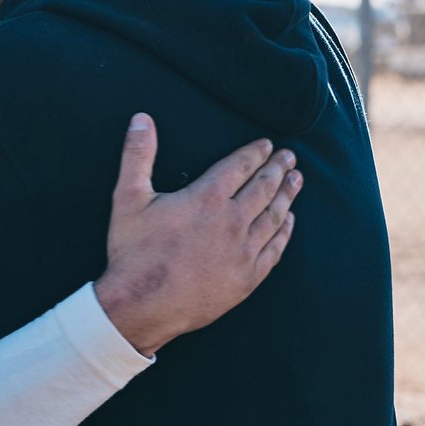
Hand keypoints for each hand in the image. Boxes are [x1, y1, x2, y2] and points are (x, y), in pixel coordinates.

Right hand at [94, 114, 300, 356]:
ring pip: (274, 216)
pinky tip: (289, 222)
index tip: (268, 144)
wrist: (143, 306)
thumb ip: (137, 155)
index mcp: (207, 198)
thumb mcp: (128, 198)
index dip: (255, 153)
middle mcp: (232, 221)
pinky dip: (285, 232)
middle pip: (263, 188)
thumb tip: (141, 119)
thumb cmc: (134, 252)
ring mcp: (243, 251)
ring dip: (287, 195)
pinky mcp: (247, 278)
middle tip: (290, 157)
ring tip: (296, 180)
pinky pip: (274, 250)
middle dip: (278, 169)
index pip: (240, 167)